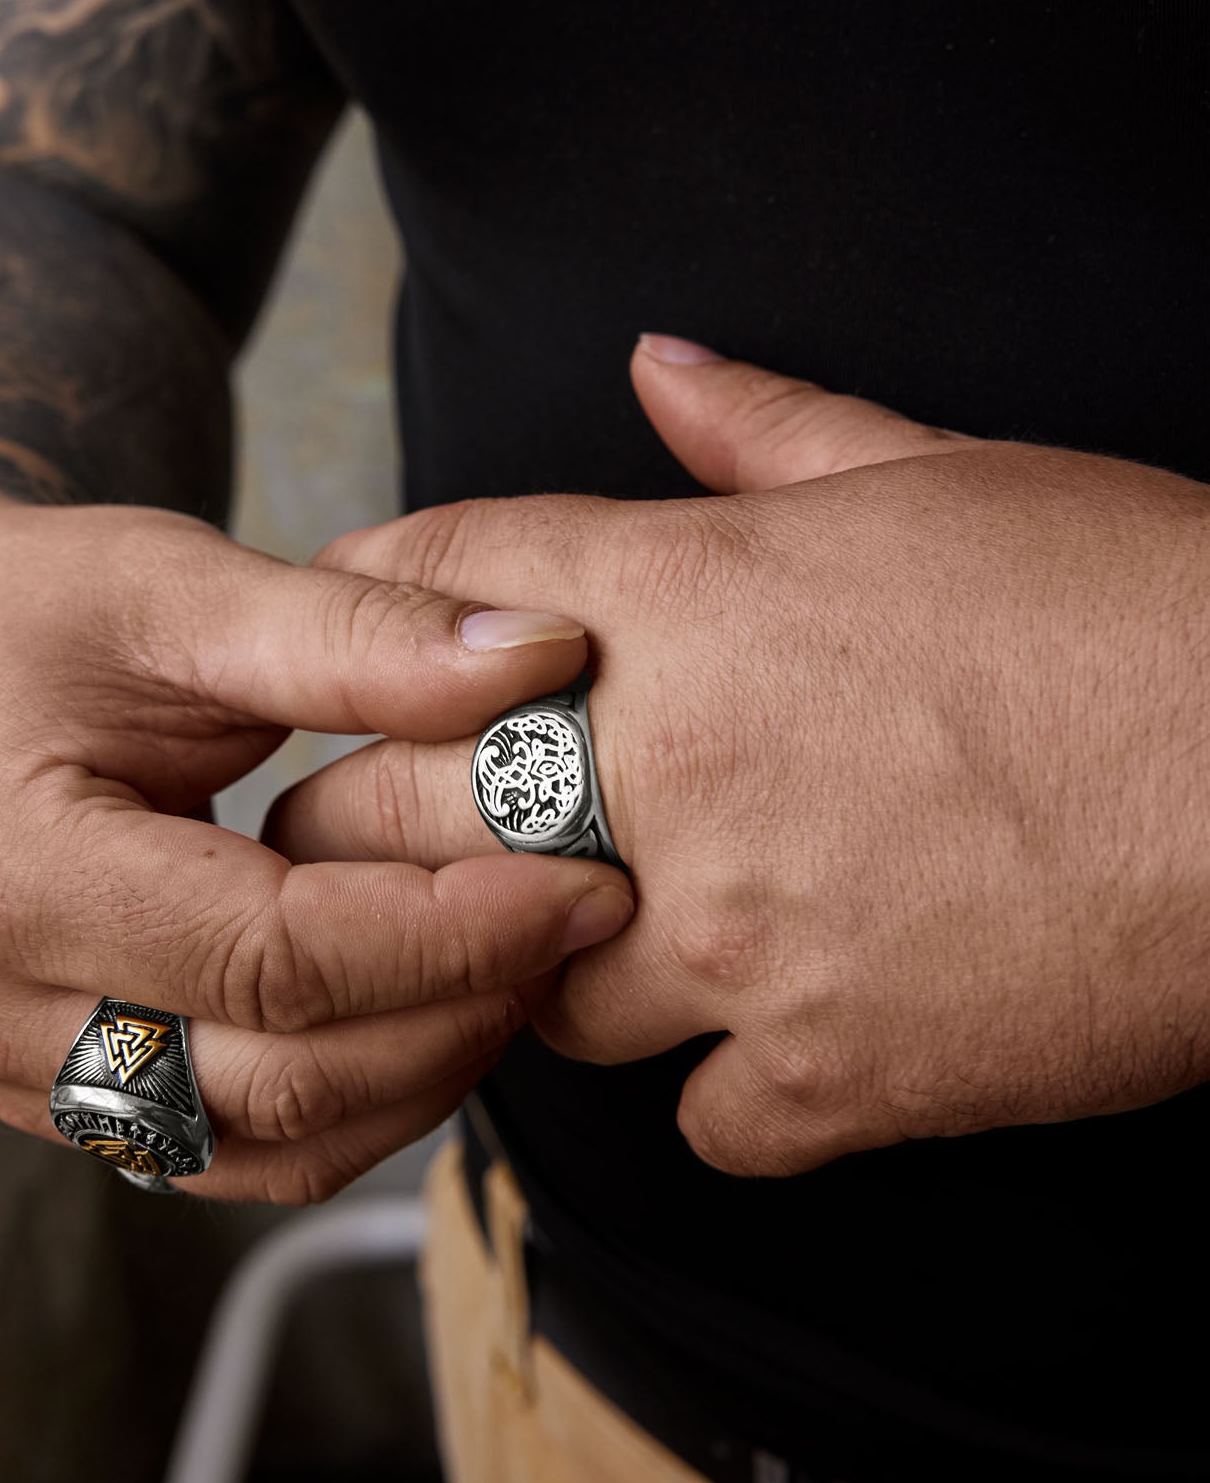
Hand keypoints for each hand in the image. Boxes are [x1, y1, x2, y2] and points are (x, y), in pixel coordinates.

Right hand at [0, 487, 631, 1201]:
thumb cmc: (42, 611)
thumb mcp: (190, 588)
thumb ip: (362, 636)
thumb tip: (540, 659)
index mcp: (16, 871)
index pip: (274, 955)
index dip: (448, 935)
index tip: (580, 884)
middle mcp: (2, 1003)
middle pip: (283, 1073)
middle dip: (462, 1007)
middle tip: (583, 922)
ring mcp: (31, 1070)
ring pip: (275, 1139)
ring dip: (426, 1070)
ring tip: (527, 963)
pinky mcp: (77, 1091)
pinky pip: (246, 1146)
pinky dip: (362, 1098)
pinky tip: (438, 1009)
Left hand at [269, 339, 1209, 1175]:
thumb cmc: (1134, 606)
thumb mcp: (943, 477)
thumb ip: (767, 429)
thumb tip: (659, 363)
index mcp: (690, 599)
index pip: (424, 576)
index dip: (362, 604)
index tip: (351, 648)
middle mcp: (677, 772)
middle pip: (392, 811)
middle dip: (371, 817)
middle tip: (403, 827)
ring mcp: (744, 943)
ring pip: (534, 989)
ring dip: (559, 961)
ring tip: (626, 930)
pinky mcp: (834, 1077)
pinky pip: (702, 1120)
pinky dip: (732, 1090)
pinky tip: (789, 1040)